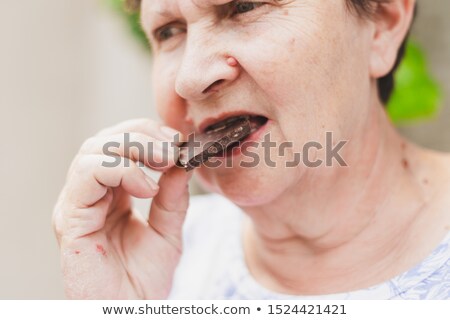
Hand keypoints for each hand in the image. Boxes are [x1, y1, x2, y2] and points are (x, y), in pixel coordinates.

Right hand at [52, 119, 191, 298]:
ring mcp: (77, 204)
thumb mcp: (168, 230)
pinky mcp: (69, 218)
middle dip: (142, 135)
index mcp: (109, 194)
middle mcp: (89, 195)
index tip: (178, 142)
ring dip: (132, 147)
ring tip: (164, 164)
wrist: (131, 312)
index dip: (148, 134)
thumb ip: (173, 197)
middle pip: (105, 140)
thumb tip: (182, 162)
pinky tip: (146, 188)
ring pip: (92, 150)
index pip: (119, 143)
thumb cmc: (143, 279)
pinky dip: (120, 170)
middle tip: (172, 149)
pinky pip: (87, 174)